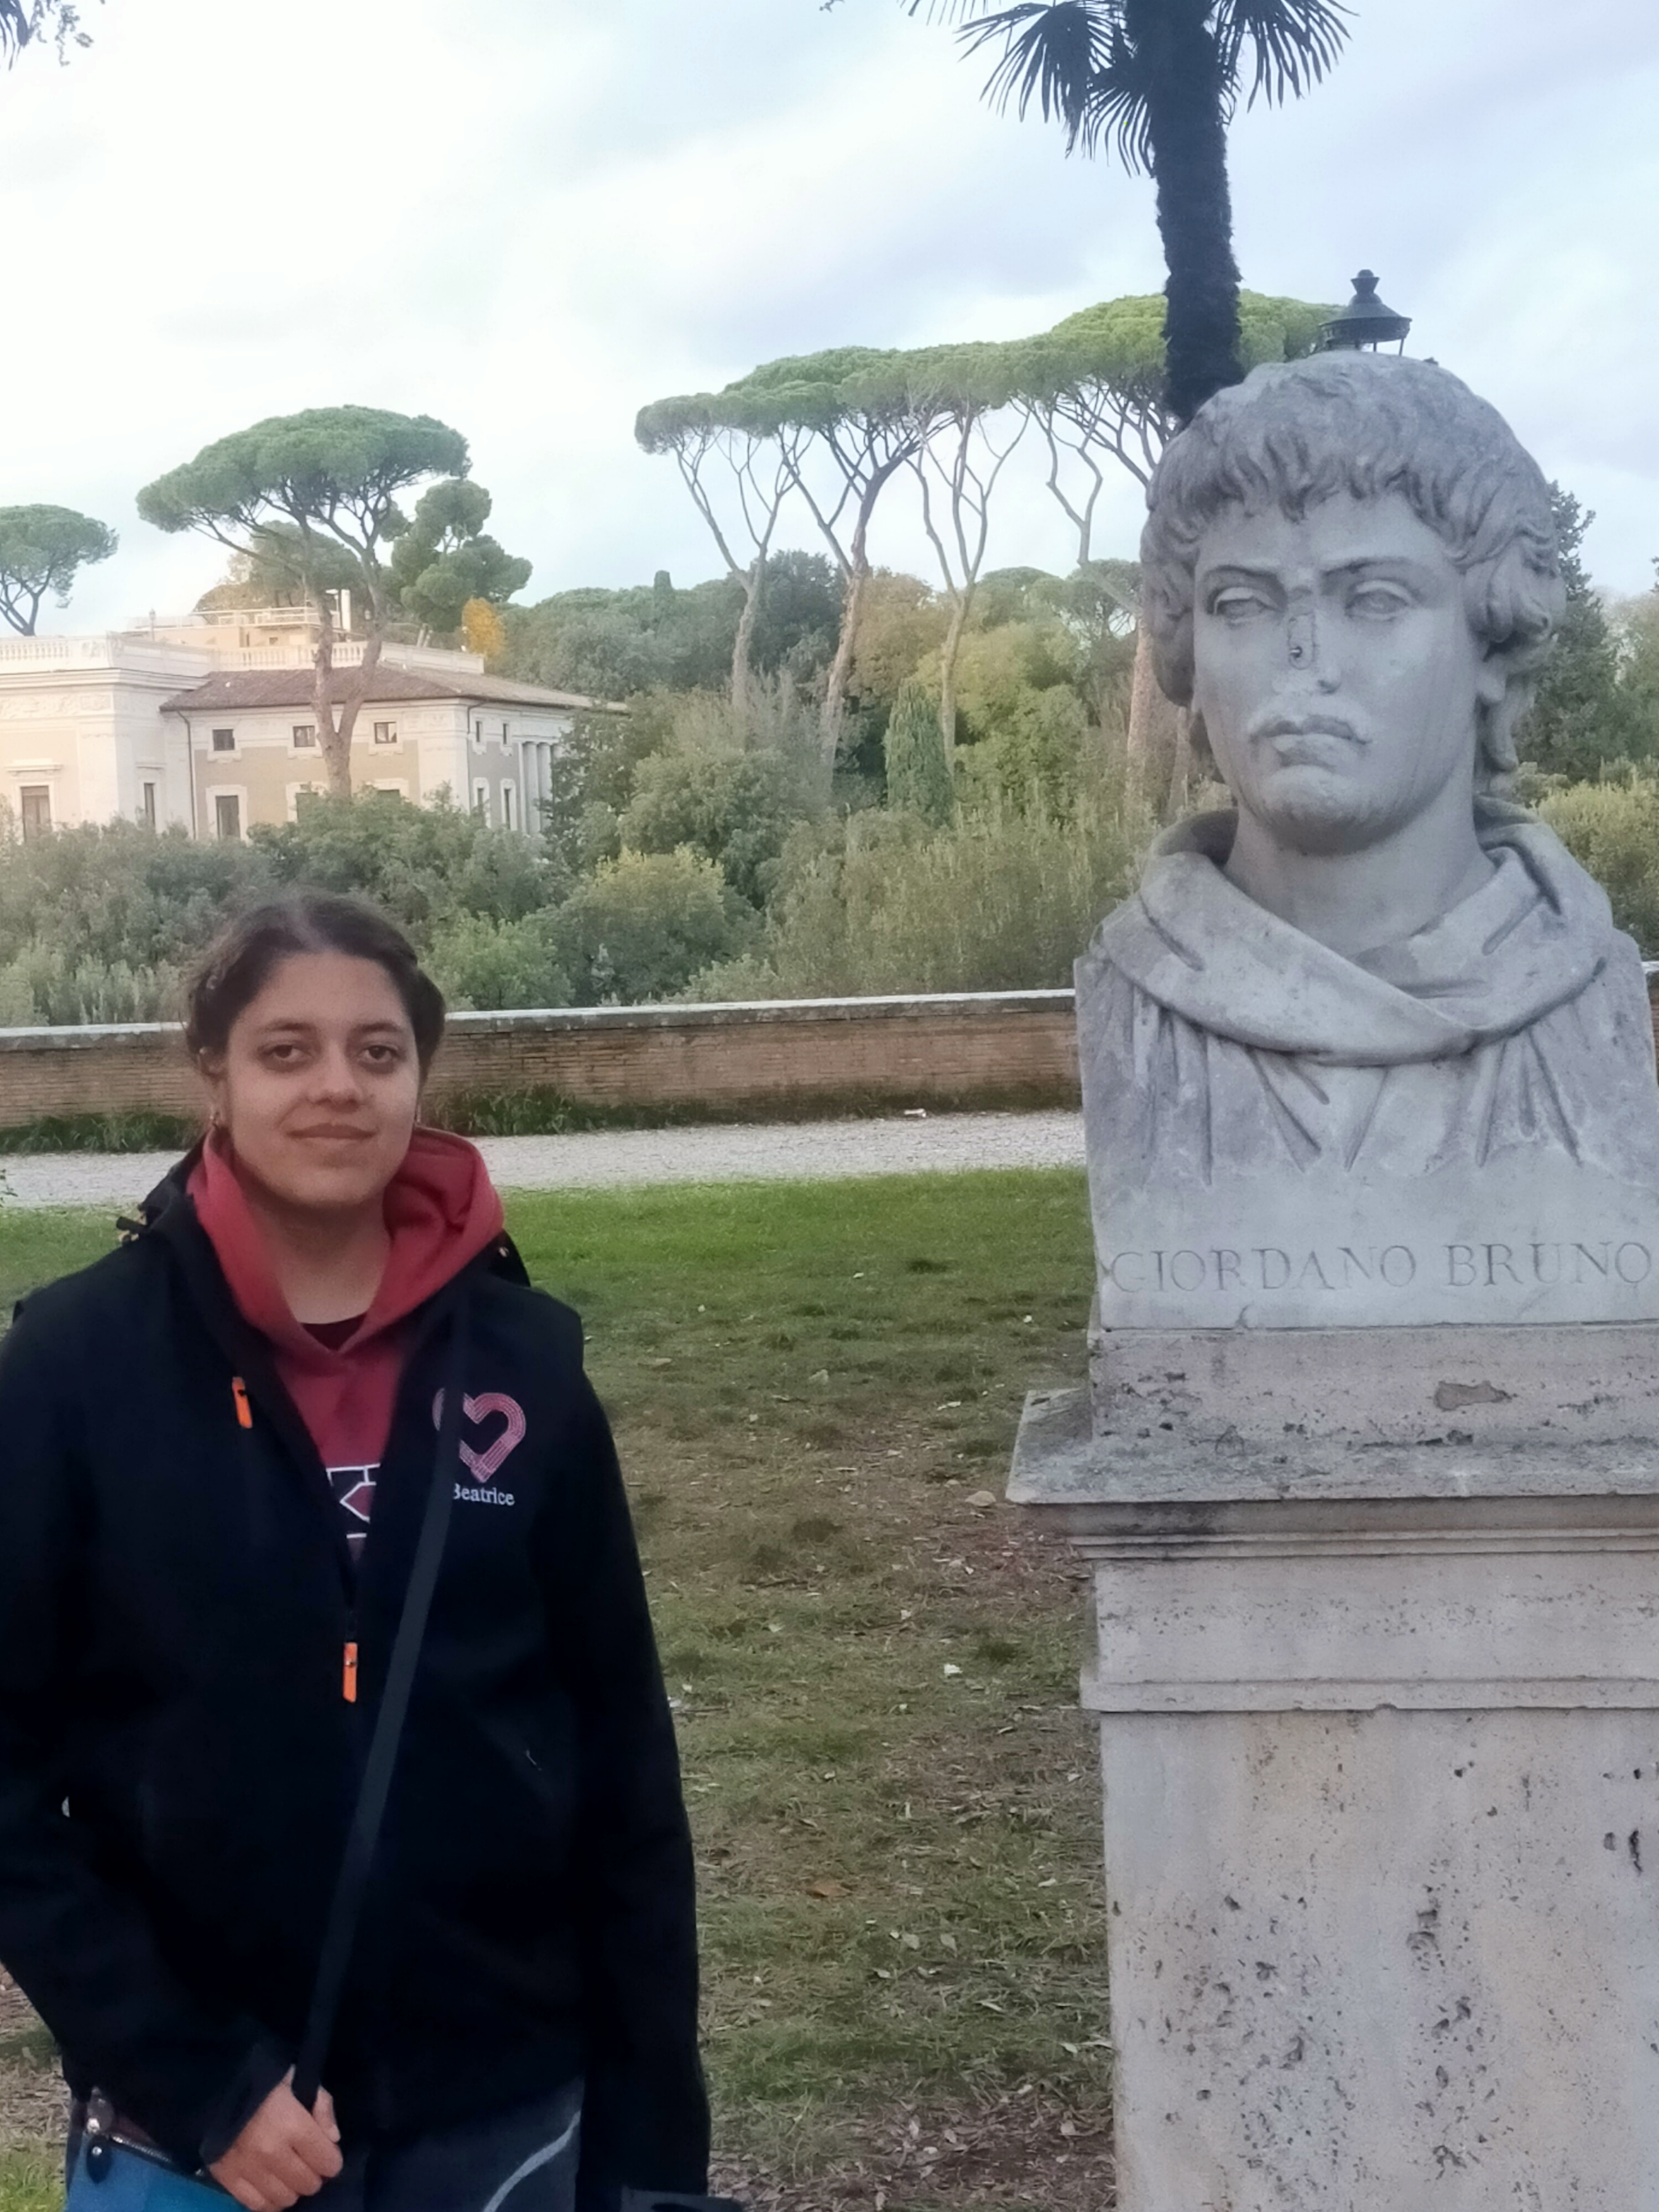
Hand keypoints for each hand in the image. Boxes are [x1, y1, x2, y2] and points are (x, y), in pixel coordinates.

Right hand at [209, 2073, 341, 2210]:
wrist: (217, 2086)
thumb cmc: (265, 2081)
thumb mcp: (300, 2080)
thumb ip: (322, 2107)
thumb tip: (333, 2140)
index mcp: (292, 2124)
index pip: (327, 2162)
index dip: (332, 2159)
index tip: (327, 2153)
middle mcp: (270, 2151)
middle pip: (308, 2184)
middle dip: (314, 2174)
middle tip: (307, 2162)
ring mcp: (247, 2168)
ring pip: (285, 2199)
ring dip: (292, 2188)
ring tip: (288, 2172)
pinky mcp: (227, 2177)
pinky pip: (257, 2205)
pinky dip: (269, 2200)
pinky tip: (272, 2185)